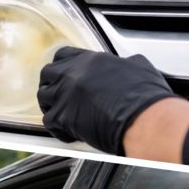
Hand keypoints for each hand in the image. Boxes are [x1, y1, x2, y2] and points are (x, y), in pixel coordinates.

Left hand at [38, 47, 175, 154]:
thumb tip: (129, 65)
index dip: (63, 66)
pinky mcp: (63, 117)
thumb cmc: (145, 97)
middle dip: (51, 83)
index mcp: (90, 61)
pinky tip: (68, 132)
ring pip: (43, 97)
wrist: (144, 119)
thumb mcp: (138, 67)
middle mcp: (73, 74)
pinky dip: (56, 128)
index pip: (63, 56)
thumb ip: (126, 64)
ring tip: (62, 113)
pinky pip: (48, 122)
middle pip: (47, 74)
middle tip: (59, 94)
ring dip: (50, 105)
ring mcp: (65, 95)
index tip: (64, 74)